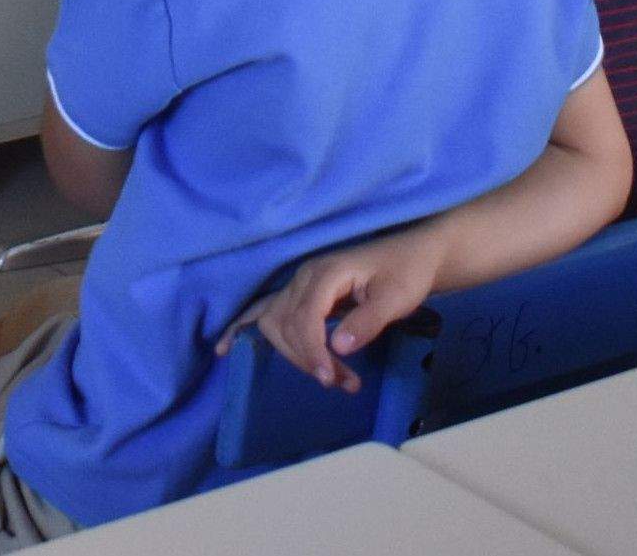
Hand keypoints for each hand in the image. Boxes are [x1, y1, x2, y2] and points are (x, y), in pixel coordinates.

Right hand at [249, 224, 453, 391]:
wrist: (412, 253)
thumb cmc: (406, 272)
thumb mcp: (397, 297)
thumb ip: (367, 321)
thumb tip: (337, 348)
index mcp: (327, 273)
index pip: (304, 317)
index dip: (312, 352)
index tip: (330, 379)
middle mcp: (305, 276)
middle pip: (285, 324)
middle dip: (308, 359)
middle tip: (344, 383)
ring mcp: (299, 283)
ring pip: (275, 323)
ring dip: (296, 355)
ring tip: (332, 378)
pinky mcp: (301, 293)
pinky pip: (265, 310)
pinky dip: (243, 328)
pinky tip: (225, 348)